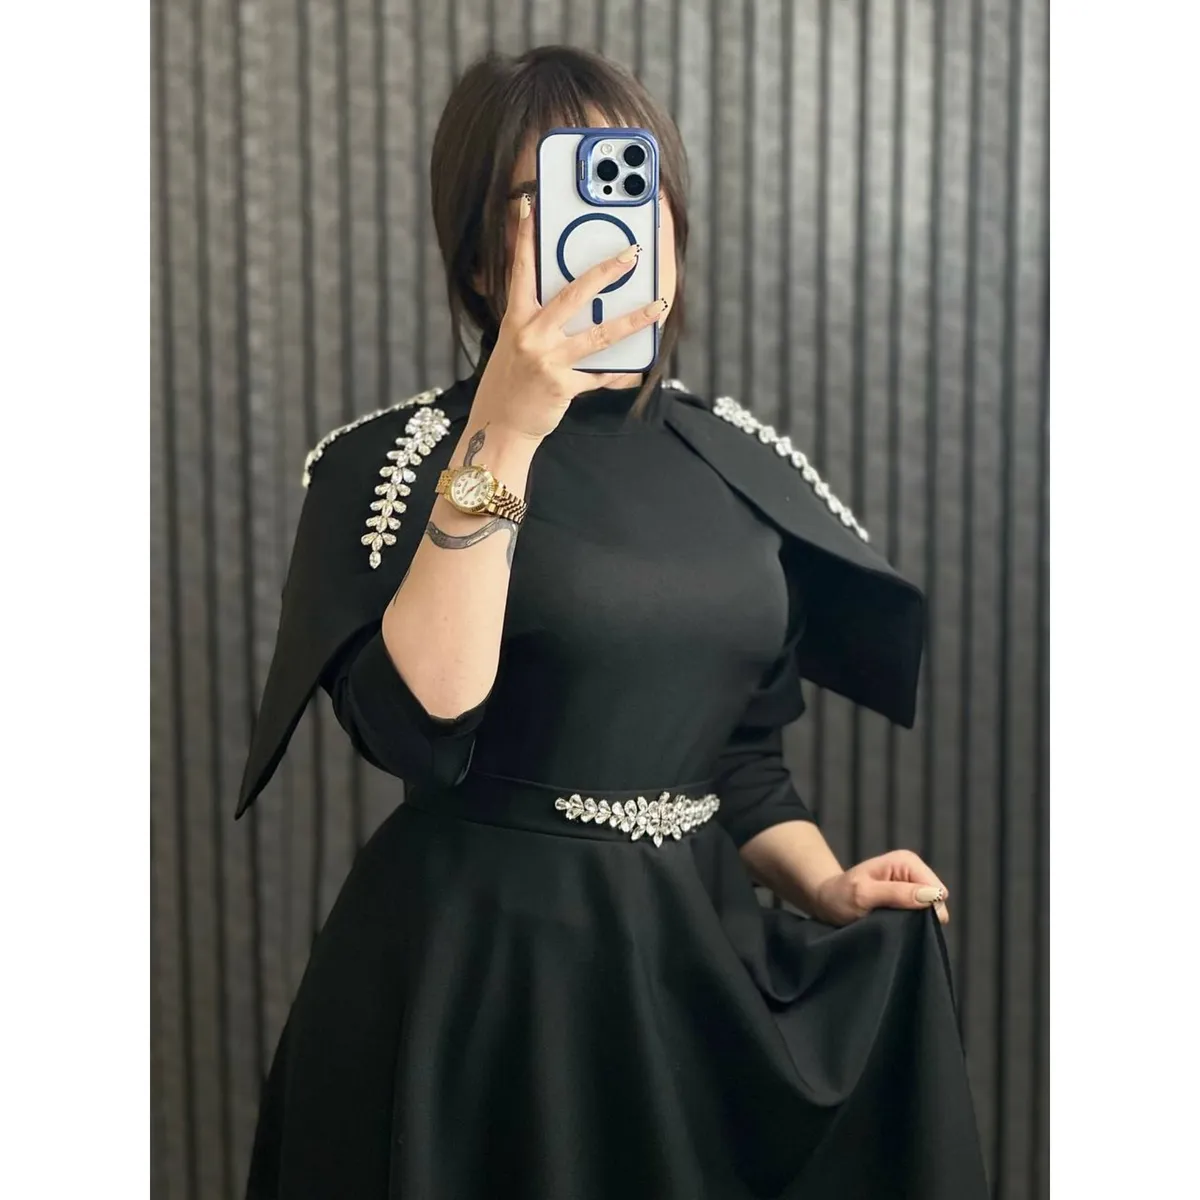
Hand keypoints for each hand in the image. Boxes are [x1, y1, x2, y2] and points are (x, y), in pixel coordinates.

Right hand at [472, 192, 669, 441]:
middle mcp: (531, 336)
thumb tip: (577, 301)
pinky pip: (599, 374)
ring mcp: (548, 361)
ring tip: (657, 307)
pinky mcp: (563, 386)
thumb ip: (538, 321)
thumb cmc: (509, 382)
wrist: (501, 425)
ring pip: (599, 335)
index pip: (521, 271)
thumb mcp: (515, 343)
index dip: (525, 238)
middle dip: (605, 272)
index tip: (531, 207)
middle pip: (574, 295)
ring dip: (633, 321)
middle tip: (631, 254)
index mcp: (516, 320)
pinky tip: (637, 363)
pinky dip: (618, 370)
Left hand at [812, 850, 950, 927]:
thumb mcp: (863, 895)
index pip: (936, 891)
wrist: (827, 902)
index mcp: (906, 861)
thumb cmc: (840, 896)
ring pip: (931, 911)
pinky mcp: (909, 899)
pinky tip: (894, 926)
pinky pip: (922, 916)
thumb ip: (896, 894)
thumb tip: (931, 896)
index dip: (924, 909)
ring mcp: (912, 885)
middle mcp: (913, 870)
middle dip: (920, 916)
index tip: (899, 917)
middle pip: (937, 901)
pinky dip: (911, 924)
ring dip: (914, 922)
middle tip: (892, 922)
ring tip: (891, 923)